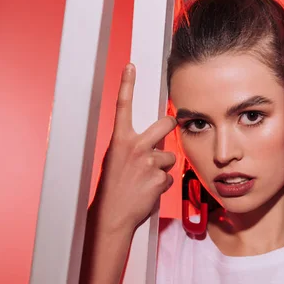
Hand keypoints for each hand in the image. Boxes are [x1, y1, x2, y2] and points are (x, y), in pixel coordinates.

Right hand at [91, 63, 176, 234]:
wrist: (112, 216)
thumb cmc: (113, 188)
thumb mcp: (116, 161)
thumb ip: (132, 146)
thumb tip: (154, 140)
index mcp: (119, 140)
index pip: (123, 106)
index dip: (127, 84)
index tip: (131, 66)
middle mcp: (135, 147)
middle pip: (166, 124)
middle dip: (171, 126)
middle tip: (168, 130)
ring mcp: (149, 162)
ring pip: (170, 157)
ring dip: (163, 167)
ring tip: (145, 179)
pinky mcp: (160, 178)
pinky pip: (169, 177)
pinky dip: (162, 184)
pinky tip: (148, 191)